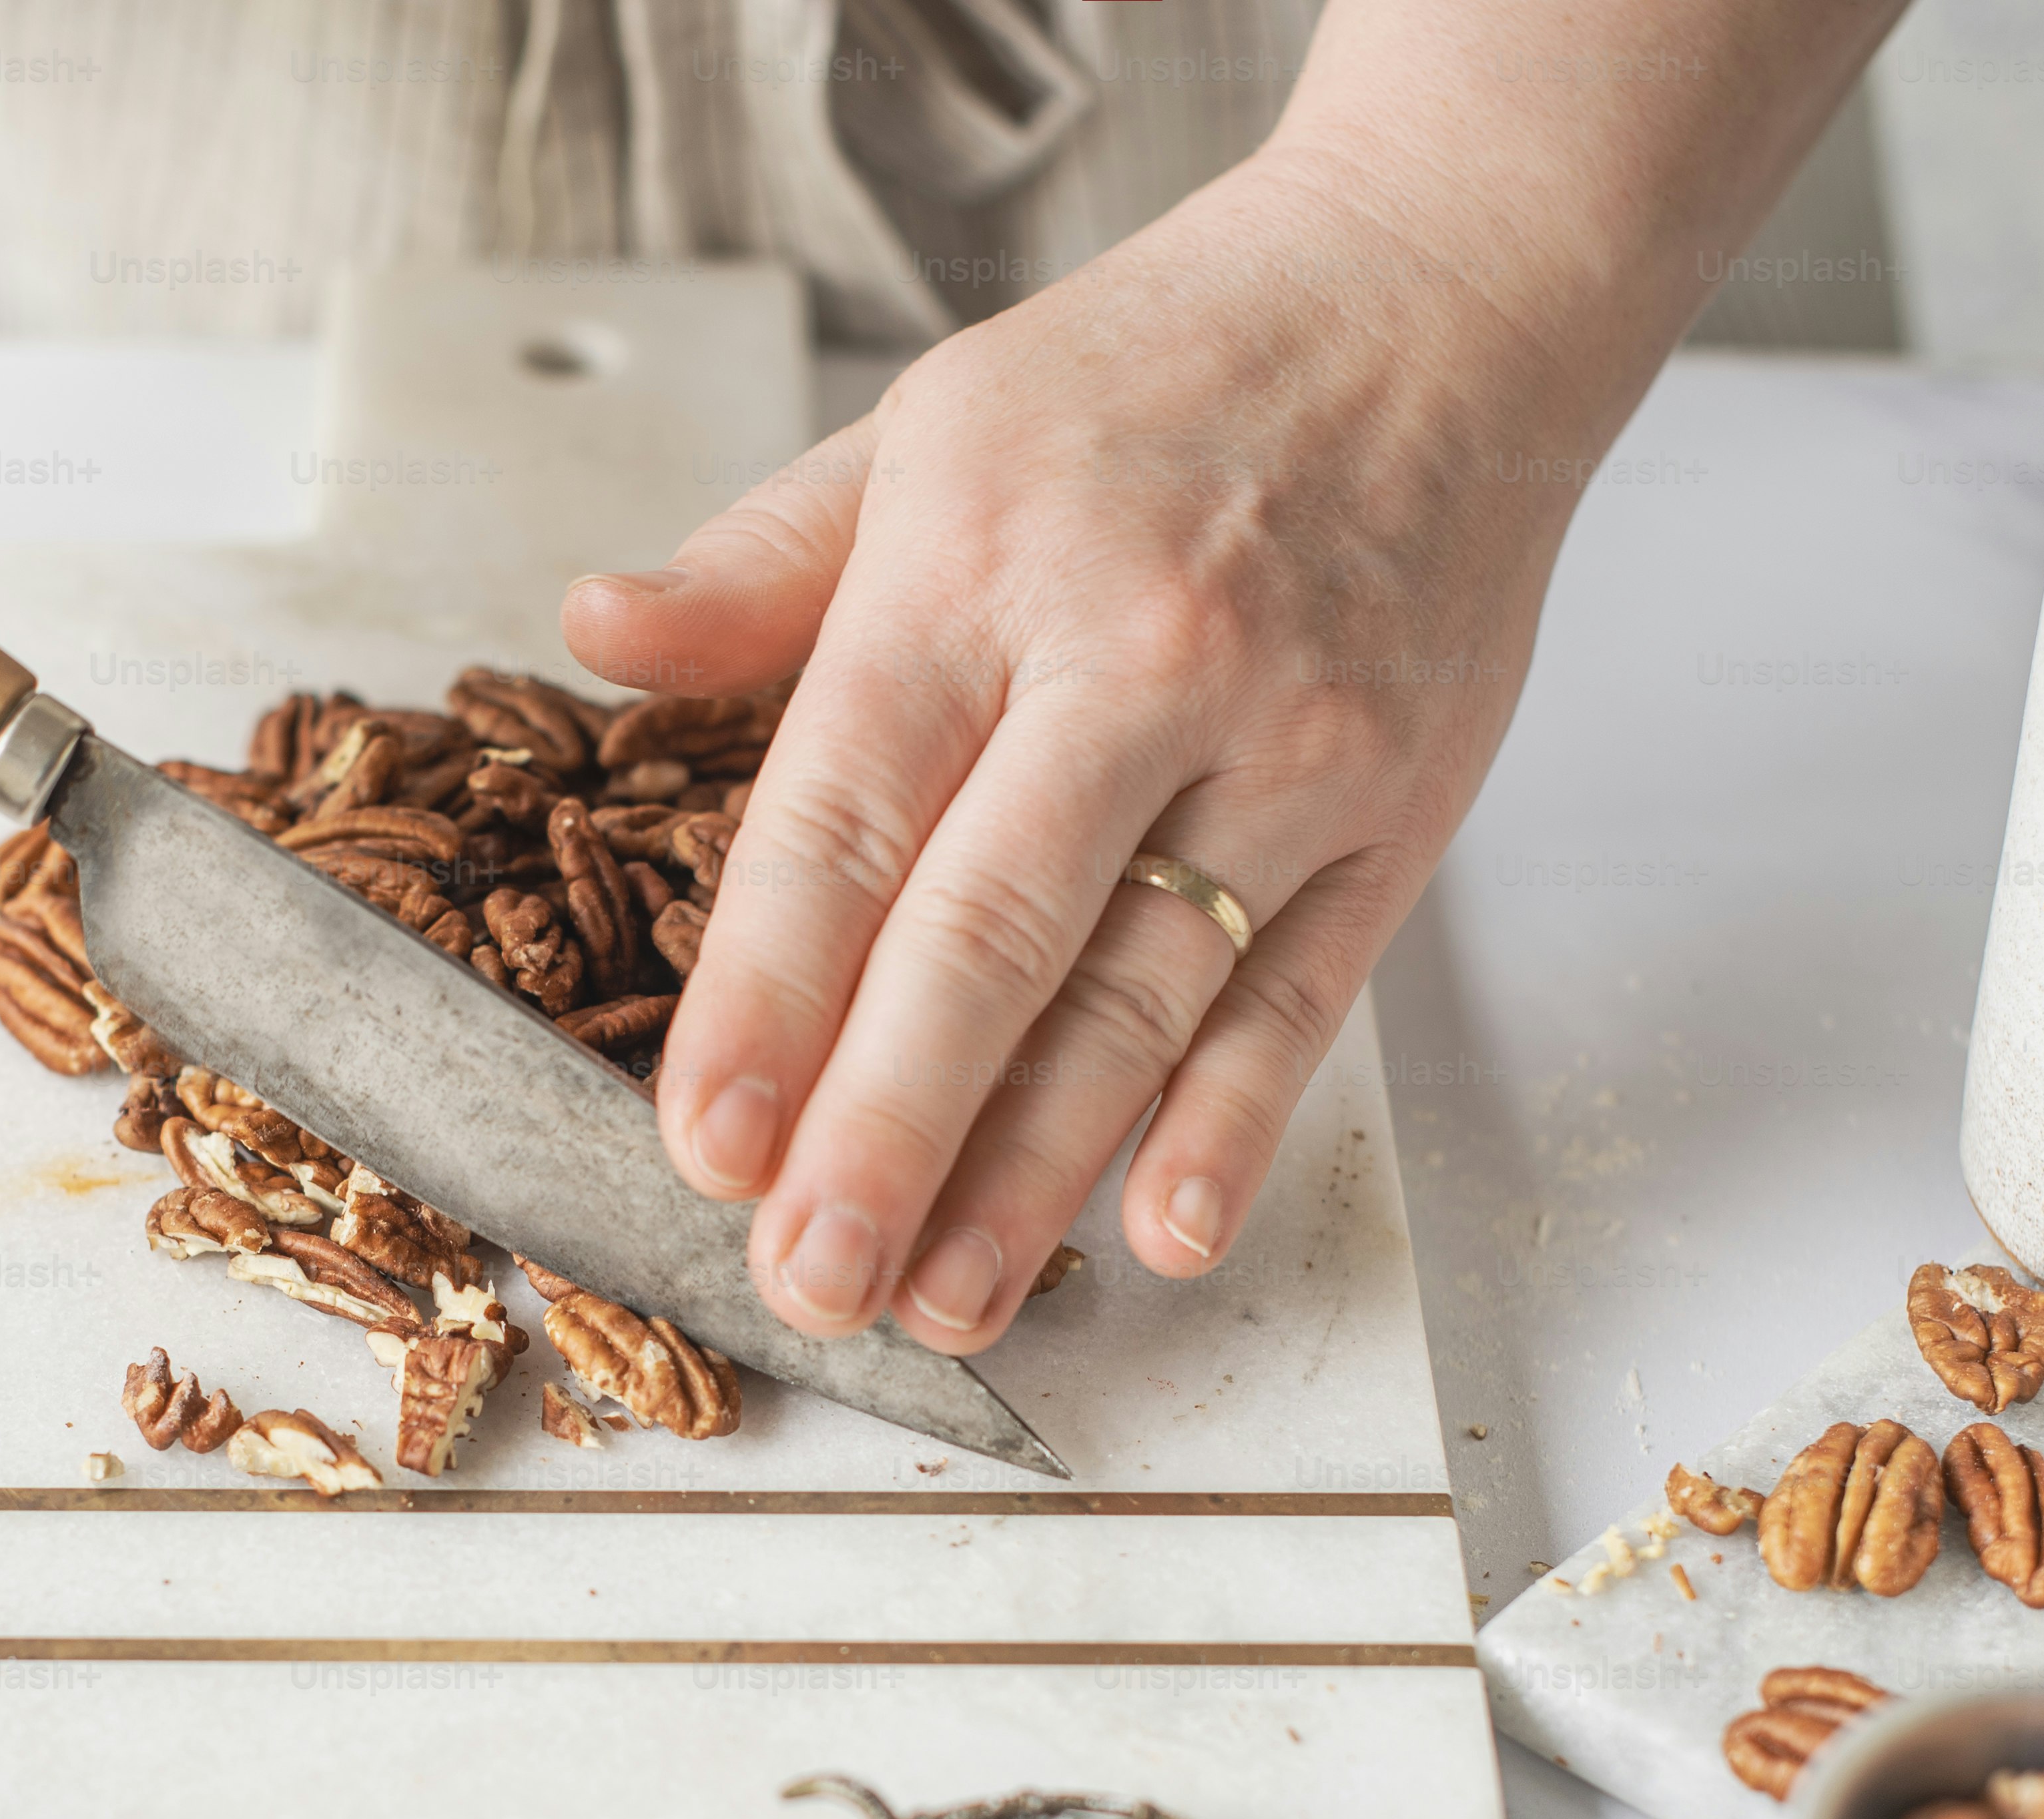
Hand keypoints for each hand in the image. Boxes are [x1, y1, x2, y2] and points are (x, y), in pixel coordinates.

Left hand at [564, 164, 1591, 1352]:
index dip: (769, 999)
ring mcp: (1285, 745)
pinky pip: (1303, 997)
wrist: (1444, 292)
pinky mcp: (1398, 809)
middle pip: (988, 942)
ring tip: (939, 1300)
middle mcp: (1134, 663)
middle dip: (887, 1134)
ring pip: (1138, 1001)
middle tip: (809, 1278)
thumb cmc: (1164, 370)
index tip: (710, 1144)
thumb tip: (598, 635)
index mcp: (977, 567)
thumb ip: (759, 566)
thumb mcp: (925, 427)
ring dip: (1033, 1176)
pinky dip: (1233, 1127)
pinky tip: (1157, 1233)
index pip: (845, 820)